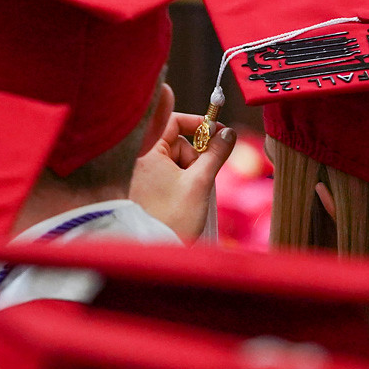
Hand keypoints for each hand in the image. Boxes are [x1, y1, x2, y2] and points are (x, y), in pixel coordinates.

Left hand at [128, 112, 237, 242]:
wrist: (151, 249)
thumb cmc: (172, 218)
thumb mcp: (200, 183)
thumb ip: (216, 153)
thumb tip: (228, 133)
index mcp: (147, 151)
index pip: (171, 119)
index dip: (197, 123)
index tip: (218, 132)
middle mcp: (139, 158)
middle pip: (176, 142)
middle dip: (196, 157)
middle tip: (204, 176)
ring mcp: (141, 174)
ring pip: (175, 160)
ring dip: (190, 172)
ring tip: (192, 195)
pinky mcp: (144, 187)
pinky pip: (168, 173)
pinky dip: (182, 181)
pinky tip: (184, 199)